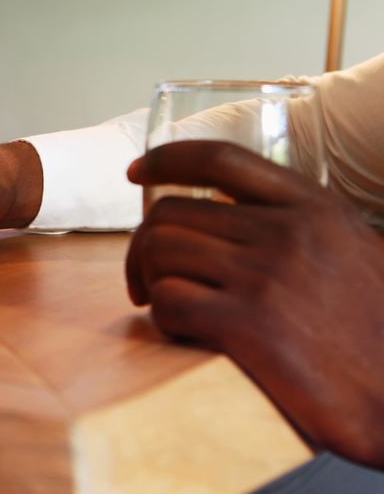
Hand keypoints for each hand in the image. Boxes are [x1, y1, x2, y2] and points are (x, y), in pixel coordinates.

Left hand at [126, 140, 383, 467]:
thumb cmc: (376, 335)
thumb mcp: (354, 254)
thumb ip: (301, 227)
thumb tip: (232, 214)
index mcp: (313, 209)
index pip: (219, 159)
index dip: (165, 159)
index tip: (135, 172)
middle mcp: (287, 233)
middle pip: (169, 214)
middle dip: (143, 247)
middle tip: (147, 281)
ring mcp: (266, 277)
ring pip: (158, 251)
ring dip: (149, 281)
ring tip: (167, 307)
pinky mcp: (248, 327)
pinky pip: (168, 302)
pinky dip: (162, 319)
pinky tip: (183, 334)